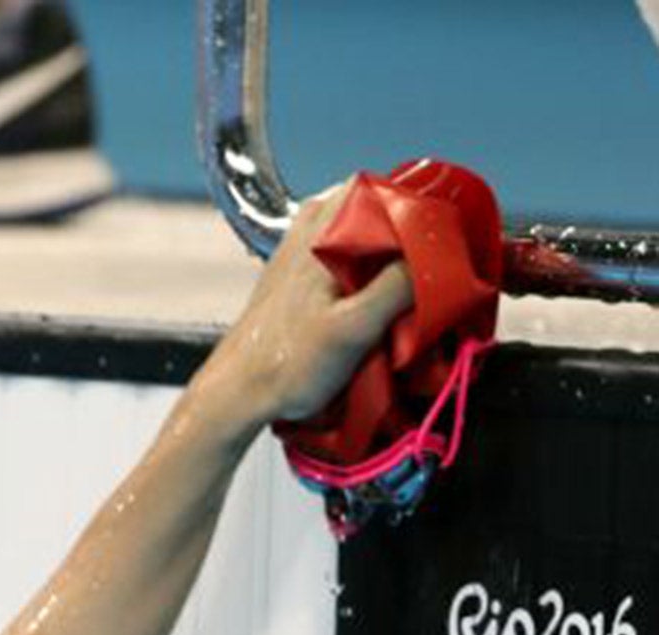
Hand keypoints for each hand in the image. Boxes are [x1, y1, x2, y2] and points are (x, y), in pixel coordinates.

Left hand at [196, 183, 416, 432]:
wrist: (238, 393)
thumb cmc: (287, 364)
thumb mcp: (354, 328)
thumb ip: (398, 286)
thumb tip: (438, 256)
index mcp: (321, 231)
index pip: (384, 189)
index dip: (421, 208)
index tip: (448, 237)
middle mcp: (308, 230)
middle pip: (375, 207)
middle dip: (408, 229)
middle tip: (435, 260)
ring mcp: (300, 250)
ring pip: (360, 231)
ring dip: (388, 250)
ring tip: (411, 281)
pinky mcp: (297, 276)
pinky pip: (344, 255)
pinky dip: (367, 267)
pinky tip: (380, 297)